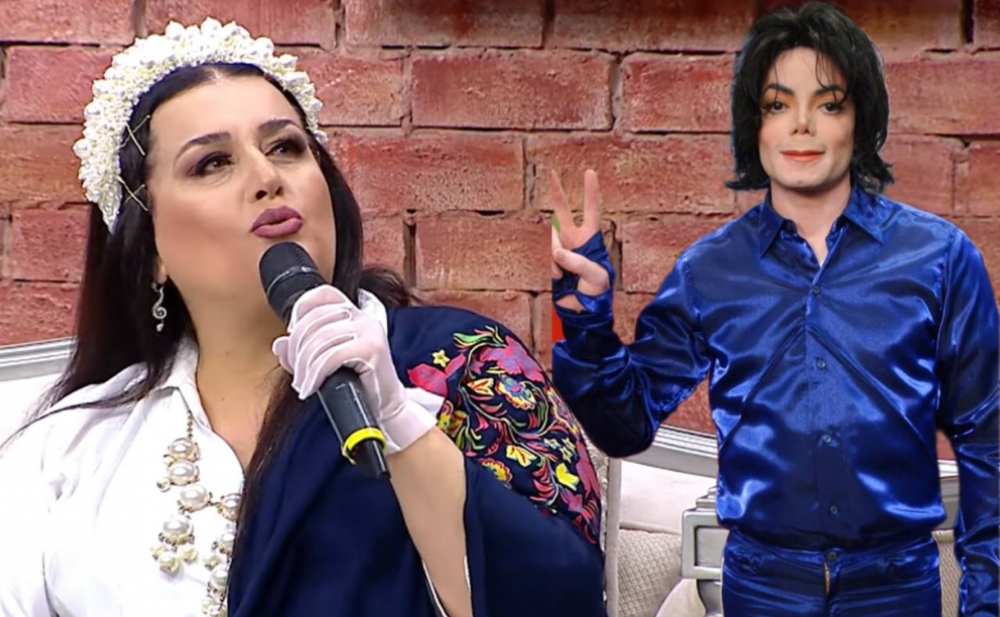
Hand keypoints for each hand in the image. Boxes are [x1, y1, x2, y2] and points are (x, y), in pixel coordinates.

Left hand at [271, 286, 434, 451]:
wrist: (383, 407)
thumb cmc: (357, 385)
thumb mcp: (323, 364)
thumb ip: (300, 352)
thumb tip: (280, 344)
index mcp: (353, 314)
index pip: (324, 294)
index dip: (302, 308)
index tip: (292, 333)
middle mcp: (363, 317)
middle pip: (315, 319)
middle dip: (298, 349)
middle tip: (297, 373)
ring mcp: (370, 331)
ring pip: (321, 339)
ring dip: (305, 366)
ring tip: (303, 384)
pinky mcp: (373, 349)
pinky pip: (332, 356)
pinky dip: (315, 374)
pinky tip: (312, 387)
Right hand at [550, 169, 610, 311]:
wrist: (582, 310)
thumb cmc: (597, 291)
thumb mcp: (596, 276)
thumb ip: (578, 262)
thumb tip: (557, 252)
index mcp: (591, 239)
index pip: (590, 211)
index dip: (590, 192)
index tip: (589, 172)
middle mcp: (575, 240)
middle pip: (563, 212)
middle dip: (557, 193)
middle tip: (552, 172)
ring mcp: (562, 249)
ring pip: (552, 240)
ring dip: (556, 256)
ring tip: (565, 273)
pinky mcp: (552, 261)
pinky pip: (548, 258)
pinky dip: (553, 269)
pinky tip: (560, 278)